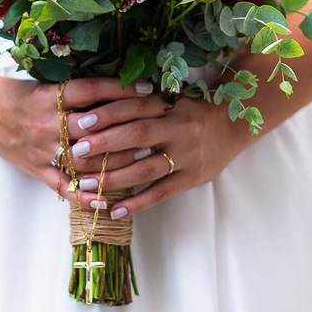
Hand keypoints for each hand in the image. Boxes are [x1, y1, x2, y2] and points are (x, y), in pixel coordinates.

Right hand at [0, 75, 173, 209]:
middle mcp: (48, 122)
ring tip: (144, 157)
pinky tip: (108, 199)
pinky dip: (86, 196)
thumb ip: (78, 89)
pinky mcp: (36, 169)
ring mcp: (42, 149)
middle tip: (156, 126)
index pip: (94, 91)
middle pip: (96, 127)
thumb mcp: (47, 83)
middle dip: (128, 126)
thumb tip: (120, 85)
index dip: (123, 90)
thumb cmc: (20, 94)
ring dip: (117, 161)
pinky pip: (63, 187)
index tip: (149, 89)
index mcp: (51, 96)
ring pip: (86, 160)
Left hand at [67, 92, 254, 218]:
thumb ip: (143, 104)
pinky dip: (137, 203)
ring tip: (86, 186)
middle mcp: (179, 129)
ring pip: (145, 169)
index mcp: (171, 106)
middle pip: (137, 136)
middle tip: (78, 152)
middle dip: (105, 144)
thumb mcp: (171, 100)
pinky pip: (161, 193)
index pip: (135, 107)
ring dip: (113, 179)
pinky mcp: (193, 178)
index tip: (84, 121)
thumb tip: (99, 105)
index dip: (108, 113)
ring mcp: (188, 155)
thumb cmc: (192, 111)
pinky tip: (115, 211)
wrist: (233, 126)